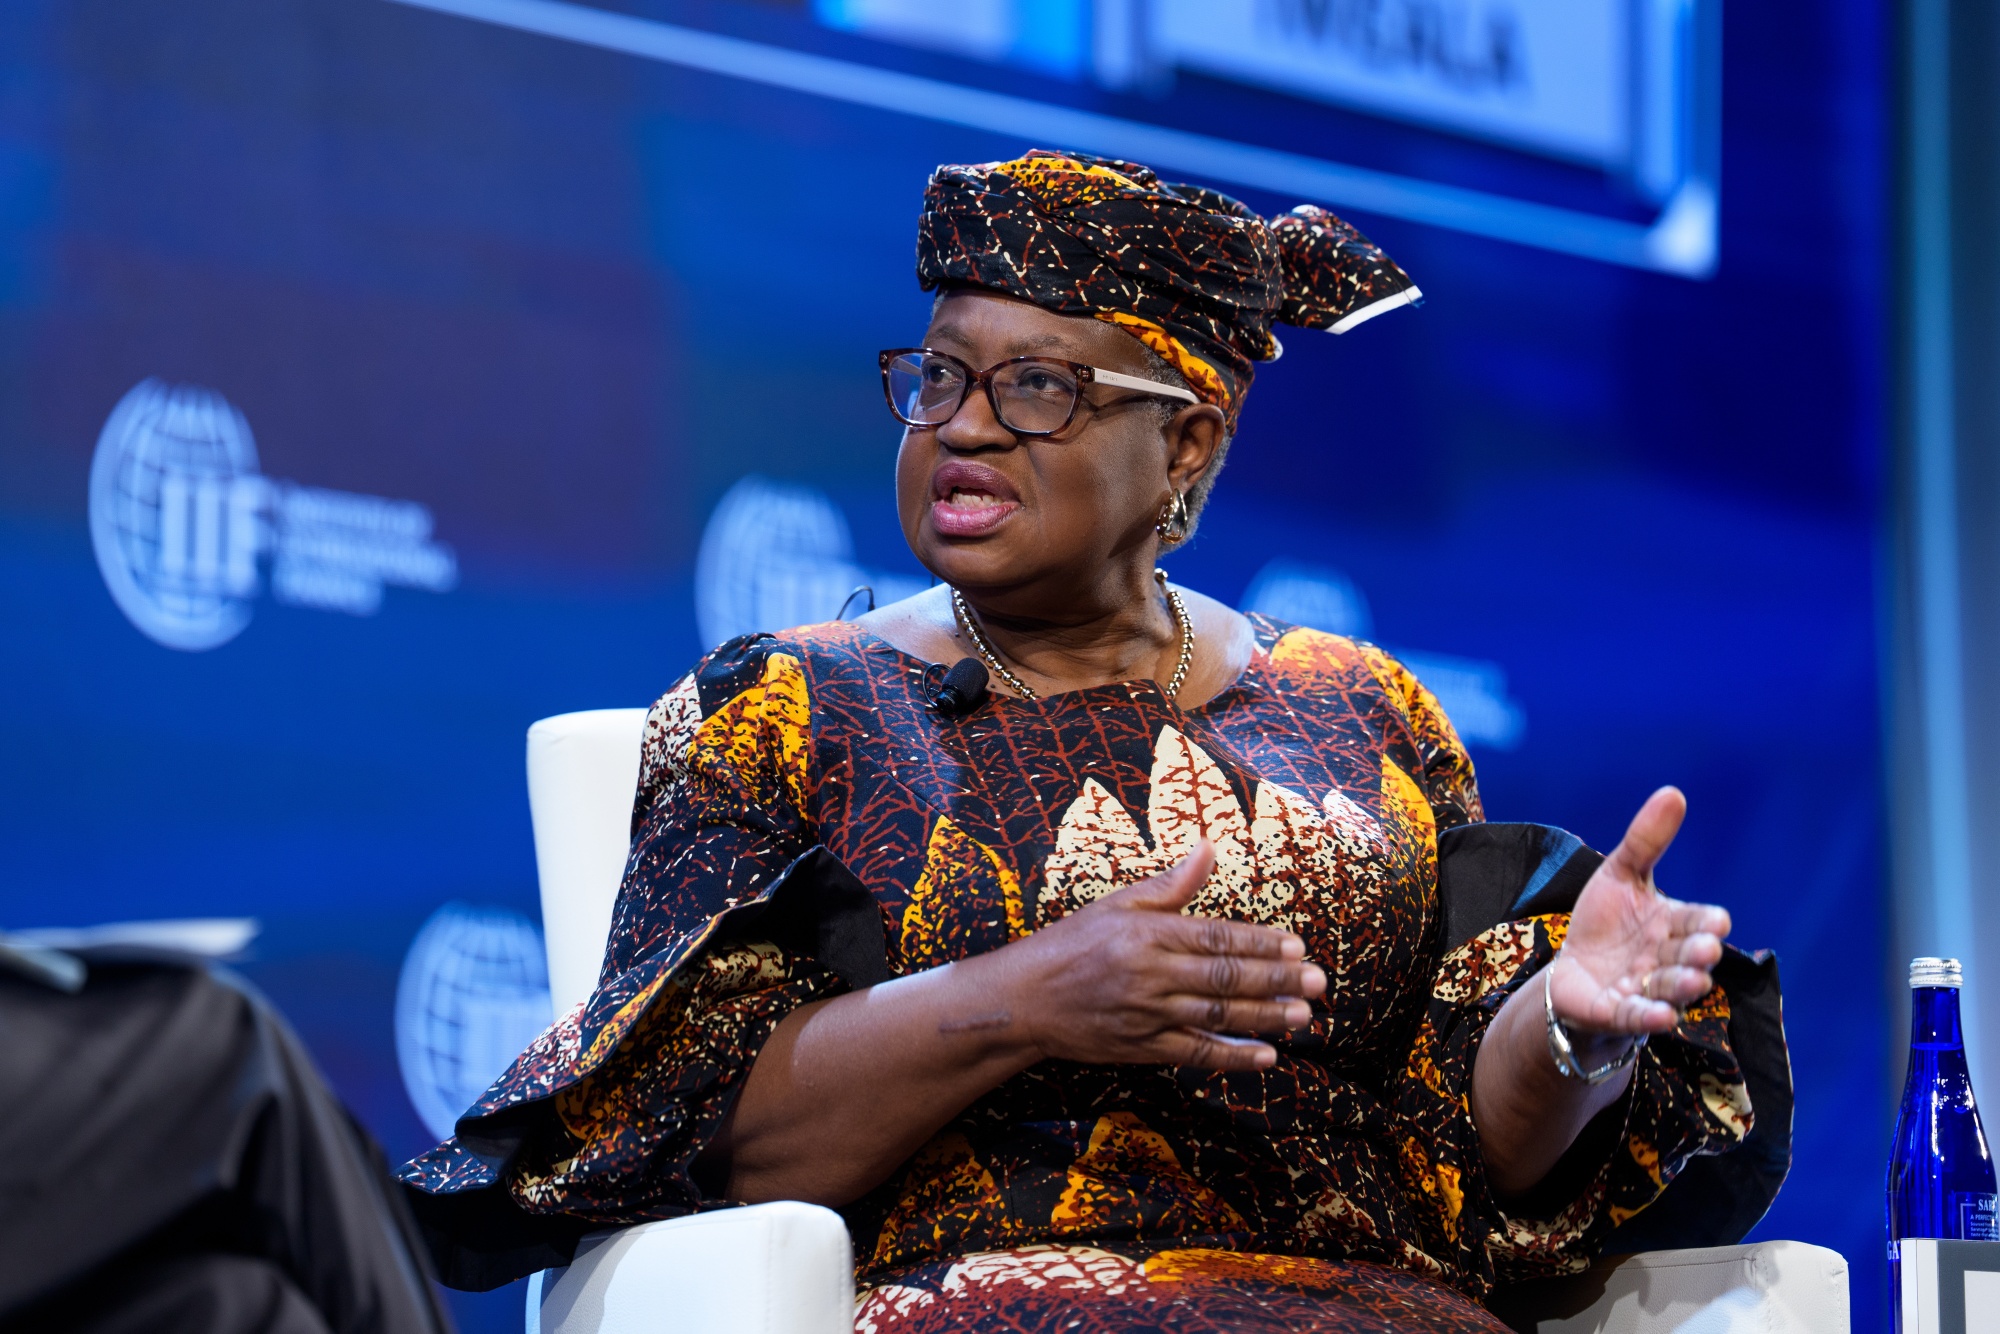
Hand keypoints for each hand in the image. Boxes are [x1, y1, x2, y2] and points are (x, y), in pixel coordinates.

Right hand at [1004, 840, 1326, 1069]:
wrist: (1023, 999)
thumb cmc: (1071, 944)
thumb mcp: (1116, 904)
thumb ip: (1169, 885)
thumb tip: (1208, 848)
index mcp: (1147, 933)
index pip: (1216, 936)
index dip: (1260, 943)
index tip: (1297, 946)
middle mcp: (1150, 973)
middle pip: (1225, 976)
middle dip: (1276, 980)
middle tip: (1317, 982)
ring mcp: (1146, 1014)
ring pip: (1216, 1015)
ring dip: (1265, 1017)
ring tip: (1304, 1017)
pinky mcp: (1140, 1049)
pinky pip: (1194, 1053)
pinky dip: (1231, 1056)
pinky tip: (1266, 1057)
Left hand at [1551, 786, 1730, 1037]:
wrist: (1573, 973)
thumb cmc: (1606, 923)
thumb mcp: (1621, 875)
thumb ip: (1647, 841)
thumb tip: (1674, 793)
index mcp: (1672, 924)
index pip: (1697, 921)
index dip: (1706, 923)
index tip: (1716, 921)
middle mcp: (1667, 959)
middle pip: (1689, 956)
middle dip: (1697, 954)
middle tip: (1704, 949)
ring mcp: (1646, 989)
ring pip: (1671, 988)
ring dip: (1683, 986)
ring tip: (1693, 981)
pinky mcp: (1620, 1013)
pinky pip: (1639, 1016)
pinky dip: (1650, 1016)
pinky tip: (1661, 1015)